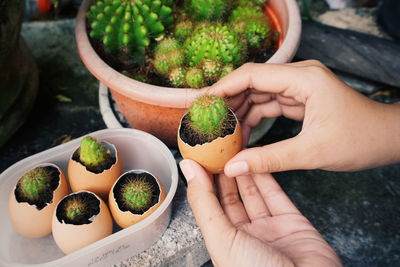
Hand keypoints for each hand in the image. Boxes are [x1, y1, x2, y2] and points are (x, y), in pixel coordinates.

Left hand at [180, 159, 341, 266]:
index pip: (209, 204)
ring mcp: (269, 229)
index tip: (199, 154)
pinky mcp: (292, 223)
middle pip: (231, 196)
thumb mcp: (222, 238)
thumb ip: (204, 202)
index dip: (204, 179)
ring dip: (245, 170)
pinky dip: (267, 176)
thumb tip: (187, 168)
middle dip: (224, 171)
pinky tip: (257, 158)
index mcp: (223, 242)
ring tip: (236, 147)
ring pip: (253, 192)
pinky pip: (276, 194)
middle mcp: (245, 235)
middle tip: (219, 146)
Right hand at [209, 60, 399, 174]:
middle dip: (227, 100)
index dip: (222, 88)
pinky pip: (268, 104)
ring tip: (219, 131)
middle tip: (204, 120)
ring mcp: (298, 87)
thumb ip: (270, 159)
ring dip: (238, 111)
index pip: (251, 75)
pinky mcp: (299, 99)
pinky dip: (253, 118)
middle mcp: (298, 77)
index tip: (200, 104)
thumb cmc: (361, 139)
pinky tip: (242, 134)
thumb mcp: (313, 152)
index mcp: (303, 79)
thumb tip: (232, 167)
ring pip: (257, 94)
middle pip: (251, 82)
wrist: (389, 139)